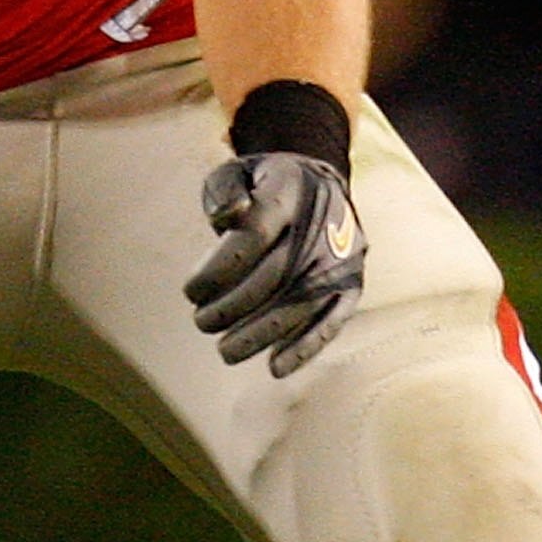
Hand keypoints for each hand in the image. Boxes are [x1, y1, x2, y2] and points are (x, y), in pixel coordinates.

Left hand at [183, 153, 364, 377]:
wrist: (317, 185)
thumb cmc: (262, 185)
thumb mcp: (235, 173)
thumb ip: (222, 191)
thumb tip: (226, 217)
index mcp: (291, 190)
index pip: (255, 234)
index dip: (220, 268)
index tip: (190, 292)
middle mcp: (325, 223)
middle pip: (278, 273)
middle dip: (235, 305)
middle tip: (202, 323)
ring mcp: (343, 255)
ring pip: (303, 302)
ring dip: (263, 333)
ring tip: (226, 352)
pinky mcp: (352, 283)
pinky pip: (332, 319)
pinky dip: (306, 346)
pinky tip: (276, 368)